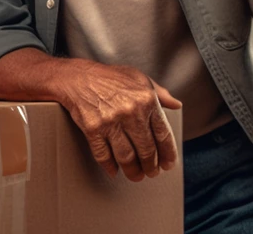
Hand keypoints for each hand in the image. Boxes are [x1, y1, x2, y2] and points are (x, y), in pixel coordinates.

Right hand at [46, 59, 180, 181]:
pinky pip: (103, 155)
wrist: (76, 77)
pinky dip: (109, 166)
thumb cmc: (108, 77)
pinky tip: (114, 170)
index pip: (163, 134)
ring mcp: (111, 122)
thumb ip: (159, 93)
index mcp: (147, 100)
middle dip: (151, 166)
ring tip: (136, 176)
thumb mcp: (139, 78)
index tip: (167, 164)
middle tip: (152, 172)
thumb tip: (176, 105)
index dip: (167, 153)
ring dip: (133, 171)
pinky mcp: (93, 129)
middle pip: (146, 149)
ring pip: (127, 157)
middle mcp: (131, 112)